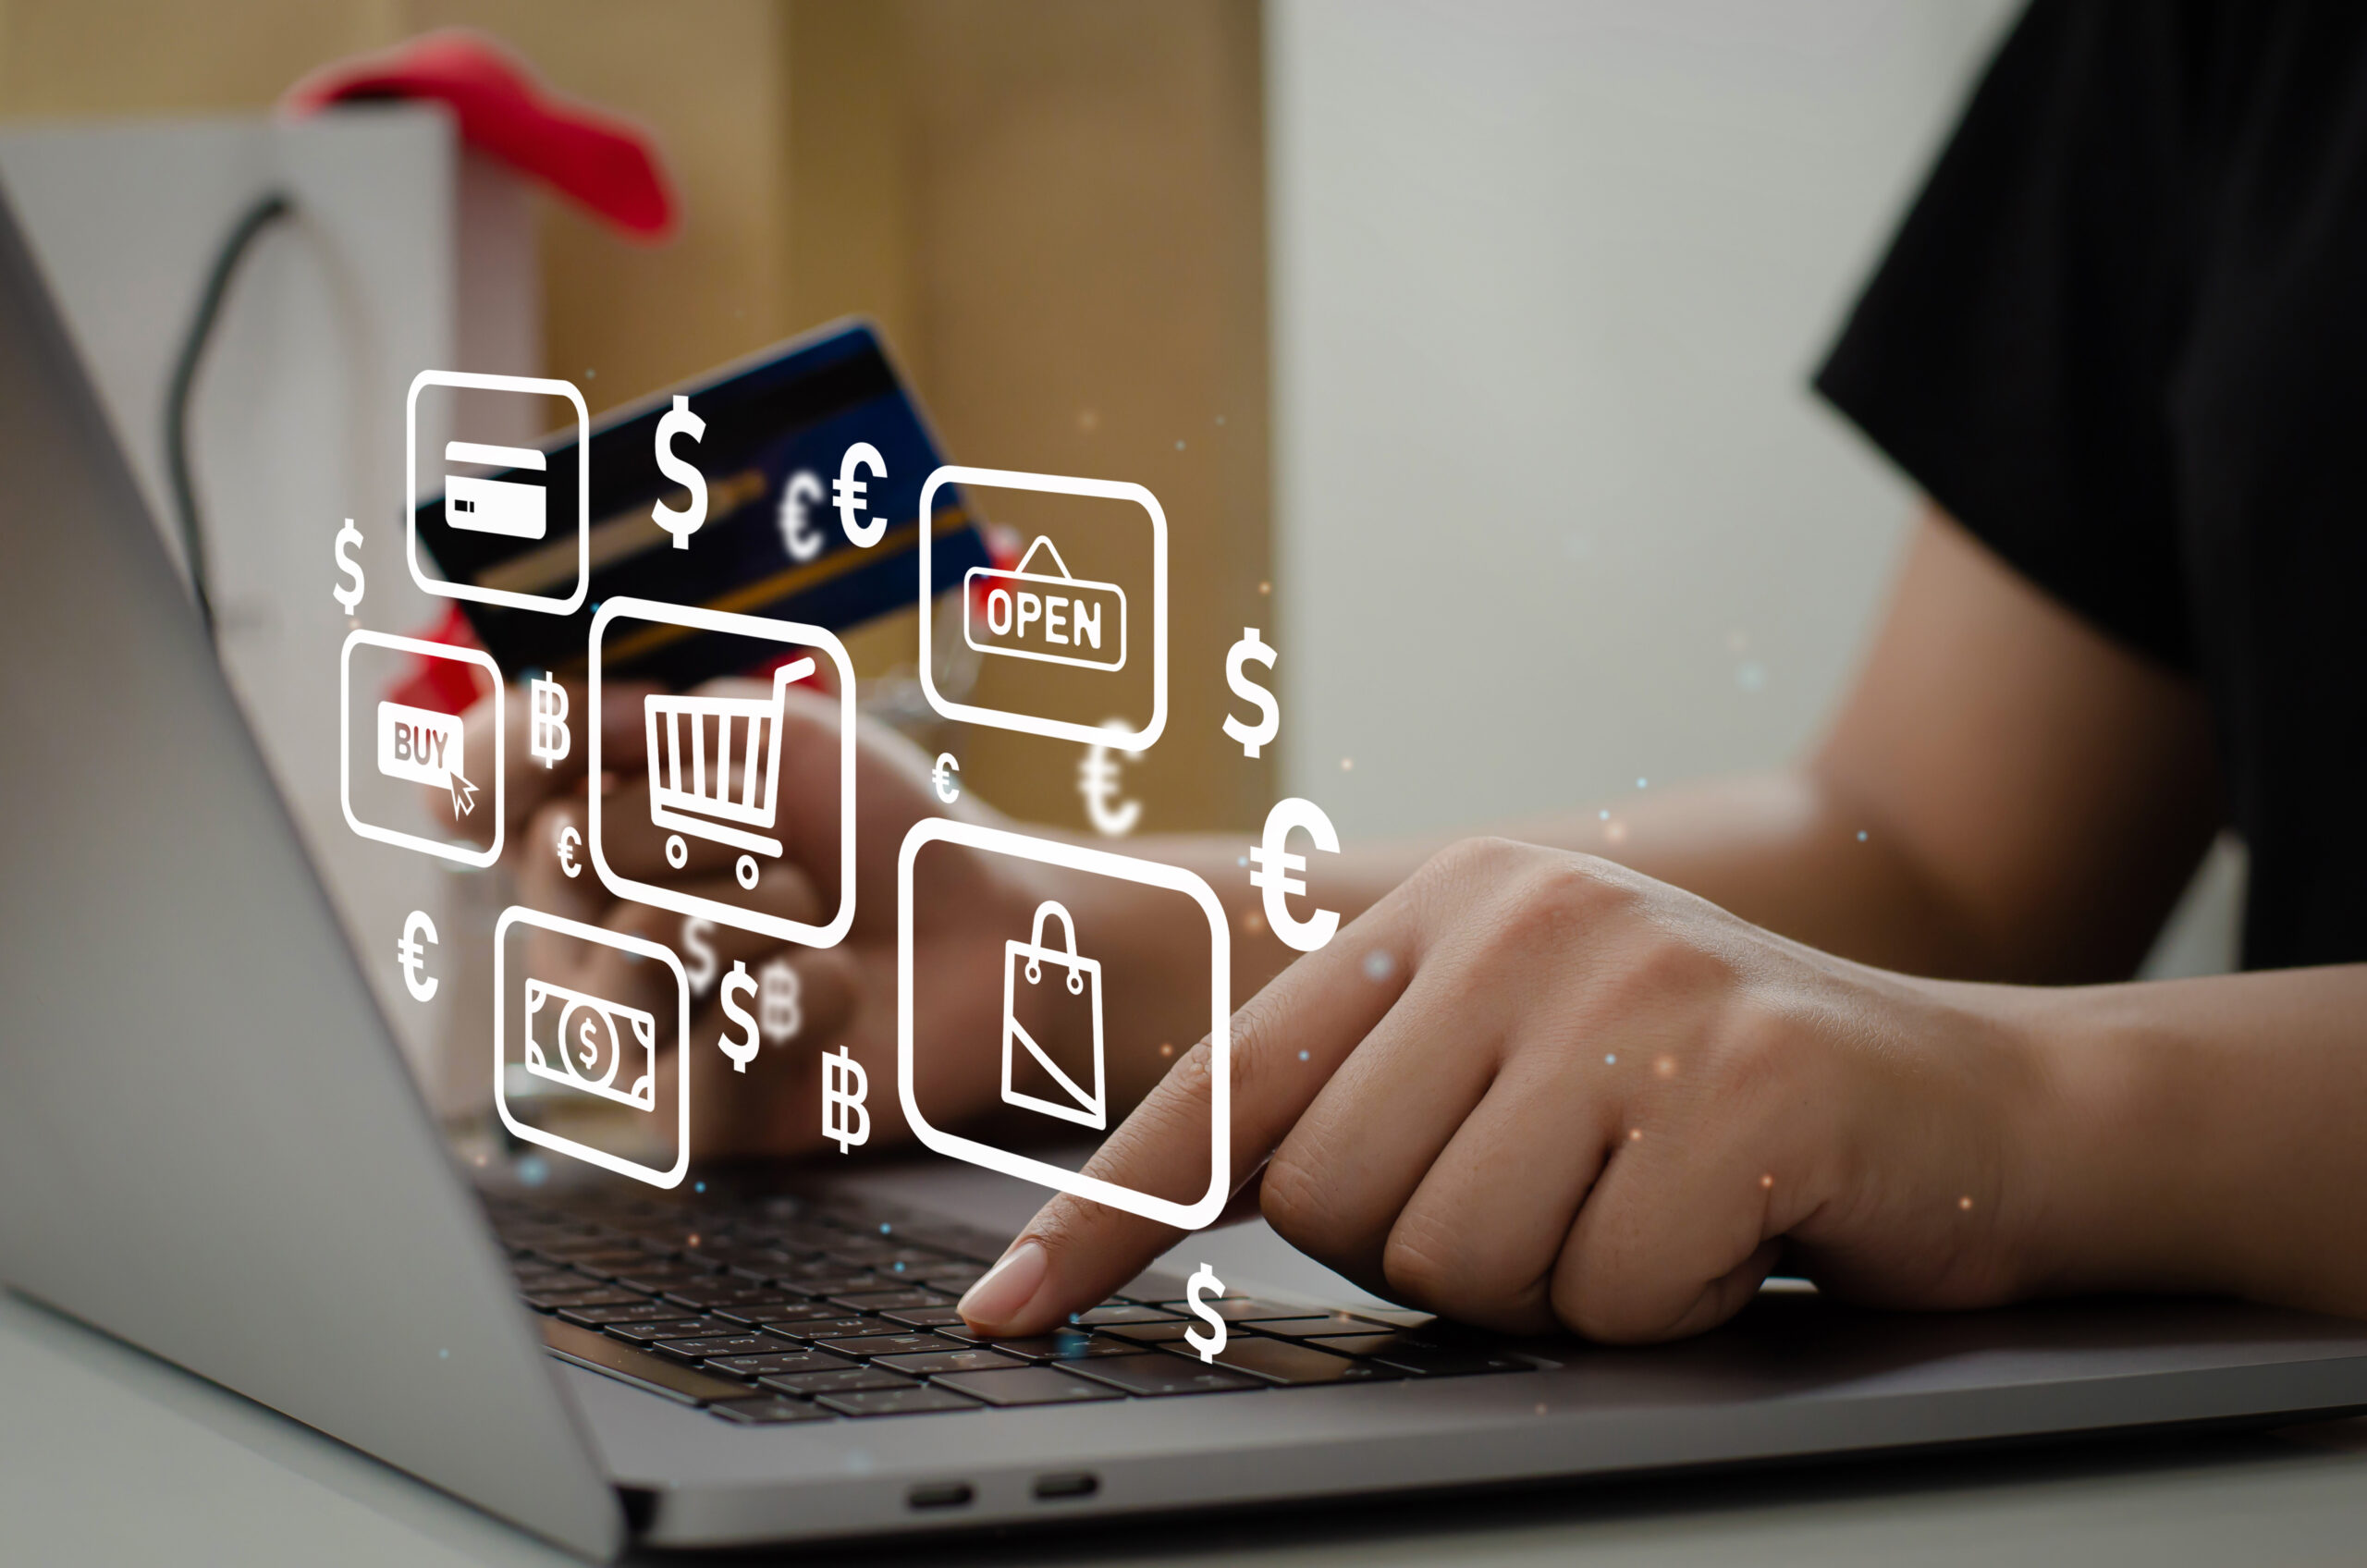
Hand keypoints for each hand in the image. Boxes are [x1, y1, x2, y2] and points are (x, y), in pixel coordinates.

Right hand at [476, 675, 1065, 1158]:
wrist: (996, 922)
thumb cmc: (880, 828)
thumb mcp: (756, 735)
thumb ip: (608, 730)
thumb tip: (465, 764)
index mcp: (581, 829)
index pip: (481, 782)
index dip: (526, 752)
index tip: (610, 736)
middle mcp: (582, 930)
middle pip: (567, 850)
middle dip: (712, 823)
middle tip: (790, 846)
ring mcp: (633, 1028)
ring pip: (625, 953)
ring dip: (753, 913)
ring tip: (819, 914)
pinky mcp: (699, 1111)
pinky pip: (684, 1069)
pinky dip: (785, 1009)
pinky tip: (833, 988)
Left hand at [958, 837, 2053, 1341]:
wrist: (1987, 1108)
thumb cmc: (1723, 1113)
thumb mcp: (1532, 1068)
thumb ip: (1387, 1099)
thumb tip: (1213, 1198)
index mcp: (1440, 918)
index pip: (1227, 1085)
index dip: (1104, 1212)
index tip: (1005, 1311)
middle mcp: (1518, 922)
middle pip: (1332, 1202)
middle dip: (1433, 1257)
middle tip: (1567, 1208)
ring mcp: (1629, 990)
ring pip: (1453, 1260)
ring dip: (1556, 1287)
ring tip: (1654, 1208)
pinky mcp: (1736, 1080)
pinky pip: (1601, 1294)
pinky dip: (1666, 1305)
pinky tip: (1737, 1230)